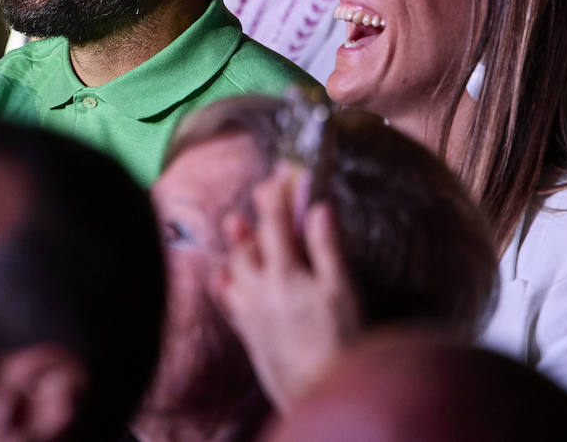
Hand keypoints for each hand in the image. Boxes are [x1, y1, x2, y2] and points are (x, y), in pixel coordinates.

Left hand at [214, 164, 360, 410]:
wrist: (320, 393)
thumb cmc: (341, 343)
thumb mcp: (342, 291)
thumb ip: (326, 247)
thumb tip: (317, 207)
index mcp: (284, 272)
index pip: (274, 221)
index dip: (277, 193)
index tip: (280, 173)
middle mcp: (258, 289)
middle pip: (249, 242)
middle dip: (255, 215)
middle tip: (260, 192)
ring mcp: (249, 312)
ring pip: (234, 269)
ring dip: (236, 245)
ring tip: (235, 225)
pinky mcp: (247, 334)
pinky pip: (227, 302)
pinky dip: (224, 283)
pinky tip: (224, 278)